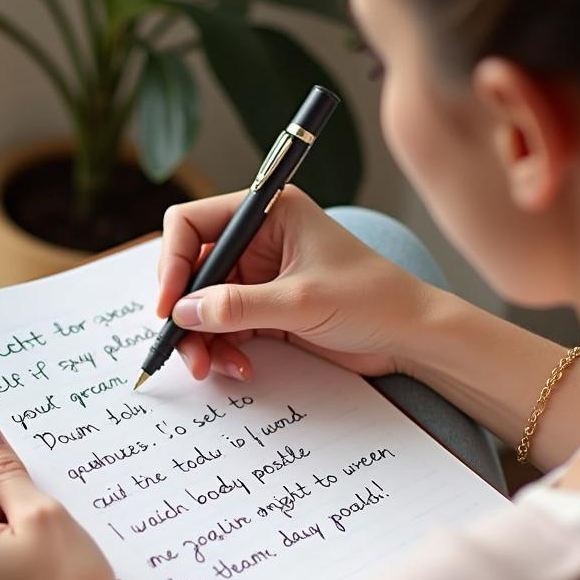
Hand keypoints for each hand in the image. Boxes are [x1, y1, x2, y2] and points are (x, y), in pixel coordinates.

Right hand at [157, 186, 431, 380]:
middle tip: (183, 349)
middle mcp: (257, 239)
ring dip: (201, 337)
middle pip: (191, 269)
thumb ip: (238, 306)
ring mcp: (259, 276)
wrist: (411, 337)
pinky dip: (222, 348)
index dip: (172, 261)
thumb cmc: (371, 300)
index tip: (168, 304)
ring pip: (202, 304)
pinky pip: (223, 326)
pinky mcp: (264, 308)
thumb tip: (182, 312)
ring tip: (212, 368)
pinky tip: (240, 367)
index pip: (192, 222)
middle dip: (183, 310)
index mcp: (268, 212)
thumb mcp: (301, 301)